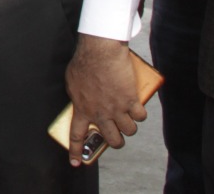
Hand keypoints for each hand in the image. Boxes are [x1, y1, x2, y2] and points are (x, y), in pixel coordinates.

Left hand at [64, 35, 144, 164]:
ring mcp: (116, 108)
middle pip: (112, 140)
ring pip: (129, 131)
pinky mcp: (131, 100)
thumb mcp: (72, 83)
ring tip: (128, 118)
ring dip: (130, 127)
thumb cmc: (84, 62)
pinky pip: (141, 116)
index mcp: (82, 109)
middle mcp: (100, 113)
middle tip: (116, 136)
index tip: (75, 162)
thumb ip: (78, 98)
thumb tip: (83, 104)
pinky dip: (141, 114)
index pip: (77, 136)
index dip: (76, 151)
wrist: (100, 51)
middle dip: (116, 142)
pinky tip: (138, 107)